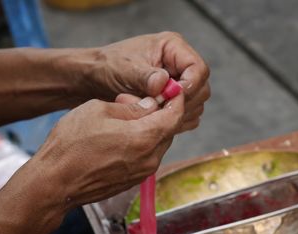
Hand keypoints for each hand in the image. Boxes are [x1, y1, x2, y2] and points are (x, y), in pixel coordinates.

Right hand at [31, 92, 183, 208]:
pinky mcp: (134, 180)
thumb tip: (150, 105)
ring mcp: (143, 172)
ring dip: (149, 128)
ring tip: (122, 119)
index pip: (175, 115)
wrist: (55, 182)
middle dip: (158, 112)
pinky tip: (121, 136)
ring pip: (158, 143)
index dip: (175, 99)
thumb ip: (131, 107)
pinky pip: (147, 156)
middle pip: (168, 130)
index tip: (171, 90)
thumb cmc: (71, 145)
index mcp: (145, 138)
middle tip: (134, 101)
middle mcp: (150, 158)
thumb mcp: (99, 111)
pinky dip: (142, 143)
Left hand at [82, 32, 209, 131]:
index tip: (172, 99)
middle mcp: (181, 64)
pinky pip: (188, 115)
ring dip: (177, 113)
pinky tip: (156, 121)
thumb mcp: (124, 69)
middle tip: (159, 109)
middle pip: (202, 89)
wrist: (95, 79)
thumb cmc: (107, 66)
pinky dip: (175, 121)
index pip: (199, 69)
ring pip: (197, 104)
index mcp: (173, 48)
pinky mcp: (175, 100)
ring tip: (152, 114)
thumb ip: (145, 76)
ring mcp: (180, 83)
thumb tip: (164, 83)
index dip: (190, 86)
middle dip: (183, 102)